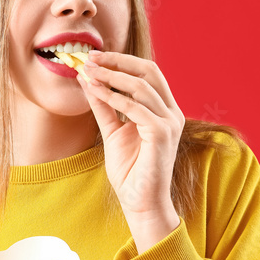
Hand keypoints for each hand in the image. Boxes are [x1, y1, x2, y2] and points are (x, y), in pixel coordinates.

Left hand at [76, 50, 183, 221]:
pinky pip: (135, 107)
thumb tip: (88, 80)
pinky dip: (113, 96)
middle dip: (118, 61)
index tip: (94, 57)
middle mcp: (171, 113)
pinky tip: (95, 91)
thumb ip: (104, 106)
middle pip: (148, 71)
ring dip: (111, 76)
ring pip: (141, 86)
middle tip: (90, 58)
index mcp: (164, 110)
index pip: (146, 73)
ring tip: (88, 72)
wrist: (140, 202)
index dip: (121, 61)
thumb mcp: (112, 132)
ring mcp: (169, 122)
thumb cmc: (130, 172)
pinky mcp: (162, 134)